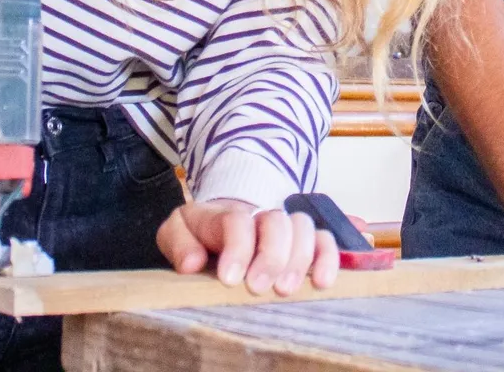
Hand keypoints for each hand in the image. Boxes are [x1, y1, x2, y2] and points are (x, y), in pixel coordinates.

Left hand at [156, 200, 339, 294]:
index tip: (230, 279)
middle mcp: (259, 215)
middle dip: (270, 256)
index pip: (237, 221)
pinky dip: (327, 258)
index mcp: (224, 214)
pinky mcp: (304, 240)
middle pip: (276, 222)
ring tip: (286, 290)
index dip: (237, 248)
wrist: (222, 221)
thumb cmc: (199, 235)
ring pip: (303, 228)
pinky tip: (322, 282)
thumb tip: (192, 263)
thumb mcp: (176, 233)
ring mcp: (284, 226)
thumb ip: (178, 244)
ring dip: (299, 259)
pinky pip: (324, 240)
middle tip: (258, 288)